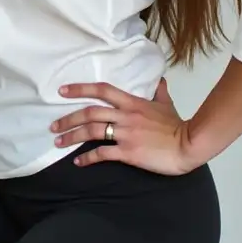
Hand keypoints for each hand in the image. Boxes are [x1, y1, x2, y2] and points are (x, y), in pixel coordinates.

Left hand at [51, 78, 204, 175]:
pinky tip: (78, 162)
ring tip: (59, 142)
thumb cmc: (177, 126)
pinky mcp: (128, 152)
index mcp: (132, 102)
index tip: (62, 91)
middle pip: (90, 112)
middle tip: (53, 125)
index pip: (102, 90)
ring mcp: (125, 134)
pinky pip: (102, 153)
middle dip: (68, 118)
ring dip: (72, 136)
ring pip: (92, 131)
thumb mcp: (167, 104)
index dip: (80, 89)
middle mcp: (125, 116)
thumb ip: (159, 91)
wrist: (188, 145)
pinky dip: (87, 158)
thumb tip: (160, 79)